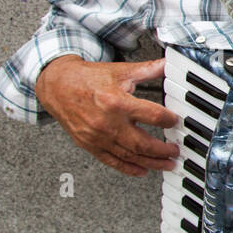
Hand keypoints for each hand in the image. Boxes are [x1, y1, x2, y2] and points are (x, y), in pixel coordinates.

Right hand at [35, 55, 179, 176]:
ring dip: (151, 163)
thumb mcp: (121, 71)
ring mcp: (97, 137)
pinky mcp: (89, 145)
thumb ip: (148, 70)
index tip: (176, 121)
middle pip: (142, 144)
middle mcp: (107, 123)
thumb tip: (169, 63)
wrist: (57, 85)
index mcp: (117, 102)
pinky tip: (142, 170)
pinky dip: (129, 168)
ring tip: (167, 164)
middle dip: (163, 150)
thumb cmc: (88, 79)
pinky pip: (112, 161)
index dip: (169, 120)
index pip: (153, 116)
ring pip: (129, 156)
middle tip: (176, 151)